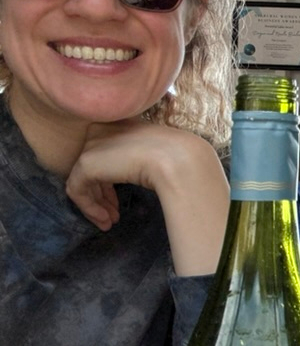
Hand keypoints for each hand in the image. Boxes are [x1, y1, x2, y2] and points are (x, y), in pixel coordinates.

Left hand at [65, 121, 228, 274]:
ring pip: (82, 181)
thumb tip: (133, 173)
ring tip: (109, 222)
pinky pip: (77, 191)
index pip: (104, 153)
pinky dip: (89, 208)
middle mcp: (99, 130)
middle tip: (113, 215)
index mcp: (117, 123)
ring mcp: (91, 146)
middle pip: (92, 168)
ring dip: (95, 205)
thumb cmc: (175, 156)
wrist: (176, 159)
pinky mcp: (86, 163)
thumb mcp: (153, 154)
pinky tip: (106, 220)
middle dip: (100, 195)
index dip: (108, 180)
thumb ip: (137, 158)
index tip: (118, 200)